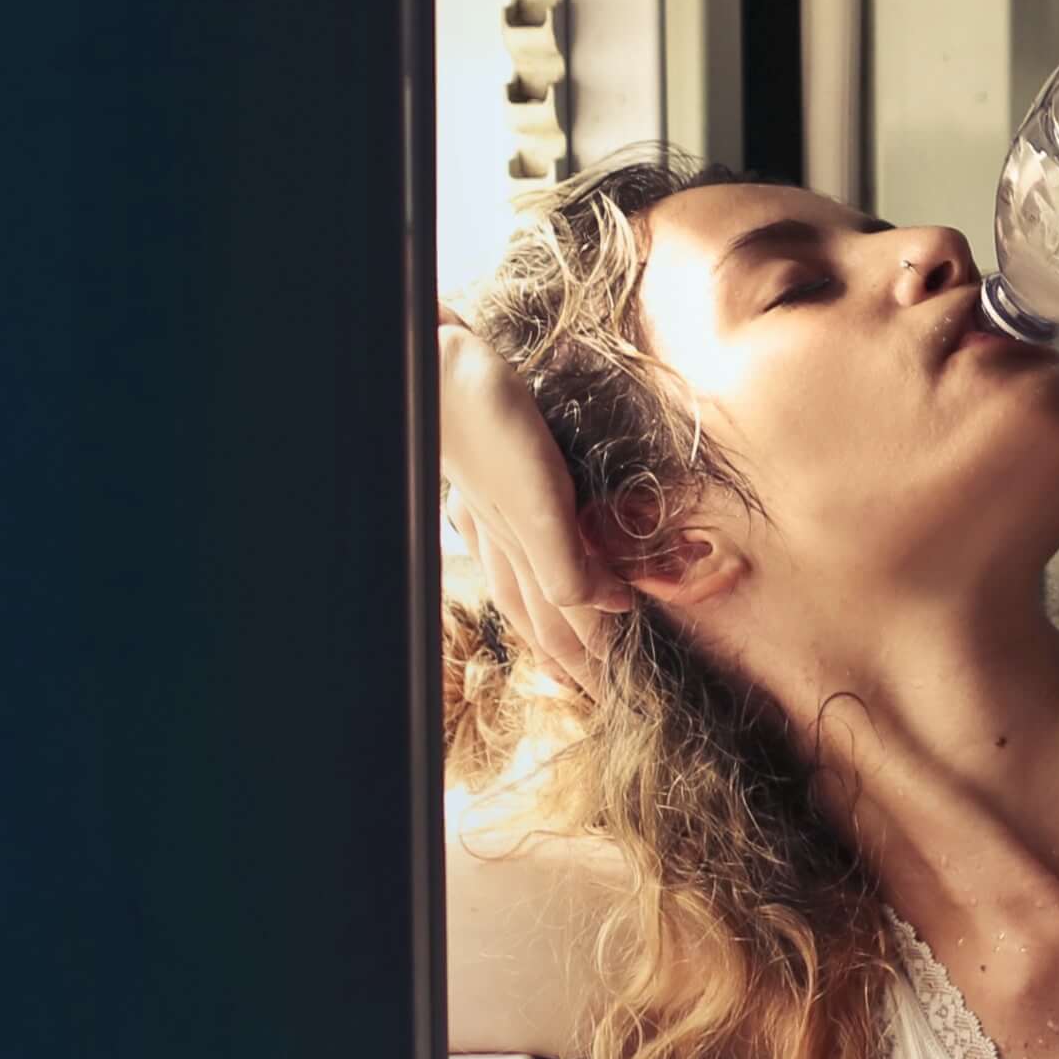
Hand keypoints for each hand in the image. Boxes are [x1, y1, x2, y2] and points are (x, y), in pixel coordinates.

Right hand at [437, 320, 623, 688]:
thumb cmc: (485, 427)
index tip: (622, 694)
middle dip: (581, 653)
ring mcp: (494, 516)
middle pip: (549, 617)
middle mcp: (505, 545)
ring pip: (532, 584)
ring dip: (561, 618)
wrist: (435, 364)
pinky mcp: (493, 483)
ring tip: (574, 650)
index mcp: (522, 555)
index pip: (567, 629)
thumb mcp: (533, 504)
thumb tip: (612, 608)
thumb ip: (565, 565)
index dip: (596, 663)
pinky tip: (533, 567)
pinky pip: (520, 545)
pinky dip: (538, 567)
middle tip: (608, 686)